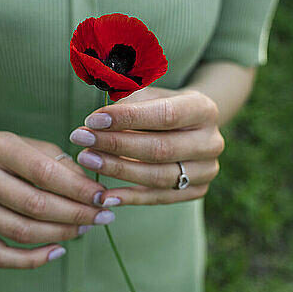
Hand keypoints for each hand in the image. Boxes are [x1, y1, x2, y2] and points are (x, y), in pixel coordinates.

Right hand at [0, 131, 112, 268]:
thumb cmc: (17, 155)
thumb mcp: (41, 148)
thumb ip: (67, 168)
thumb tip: (95, 197)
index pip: (44, 173)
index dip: (78, 189)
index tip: (103, 198)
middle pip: (34, 205)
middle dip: (75, 215)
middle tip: (102, 217)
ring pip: (21, 232)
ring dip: (60, 235)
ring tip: (85, 229)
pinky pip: (0, 256)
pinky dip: (33, 260)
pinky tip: (59, 251)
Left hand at [69, 87, 223, 205]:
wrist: (190, 128)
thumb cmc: (160, 106)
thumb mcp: (148, 94)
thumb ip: (127, 102)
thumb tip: (96, 119)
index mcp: (204, 109)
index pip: (164, 115)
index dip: (127, 119)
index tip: (92, 120)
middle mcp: (211, 141)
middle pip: (159, 148)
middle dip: (115, 144)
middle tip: (81, 139)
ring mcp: (207, 170)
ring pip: (157, 176)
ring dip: (117, 170)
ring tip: (87, 159)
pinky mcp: (196, 191)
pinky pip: (158, 197)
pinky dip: (129, 197)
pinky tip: (104, 195)